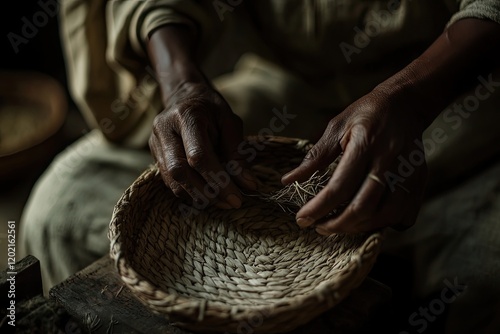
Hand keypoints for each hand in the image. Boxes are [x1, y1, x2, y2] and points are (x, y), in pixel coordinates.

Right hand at [149, 81, 256, 209]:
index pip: (198, 156)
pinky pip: (169, 181)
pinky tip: (207, 194)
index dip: (218, 181)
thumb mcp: (230, 122)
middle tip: (230, 203)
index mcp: (186, 116)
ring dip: (198, 196)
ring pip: (172, 181)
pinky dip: (189, 192)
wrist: (184, 96)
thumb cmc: (211, 108)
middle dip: (207, 193)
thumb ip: (238, 153)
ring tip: (221, 201)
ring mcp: (155, 143)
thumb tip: (249, 186)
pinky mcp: (153, 154)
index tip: (237, 198)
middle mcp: (164, 129)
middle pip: (180, 172)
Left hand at [282, 87, 429, 233]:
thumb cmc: (365, 114)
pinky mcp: (420, 181)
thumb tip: (288, 181)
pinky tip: (367, 220)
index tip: (302, 219)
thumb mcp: (336, 127)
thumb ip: (315, 156)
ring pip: (386, 215)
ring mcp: (409, 173)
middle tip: (320, 227)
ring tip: (339, 225)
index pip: (340, 186)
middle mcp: (389, 161)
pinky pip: (404, 215)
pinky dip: (384, 224)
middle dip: (338, 225)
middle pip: (364, 207)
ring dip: (360, 228)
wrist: (405, 104)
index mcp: (365, 144)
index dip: (319, 208)